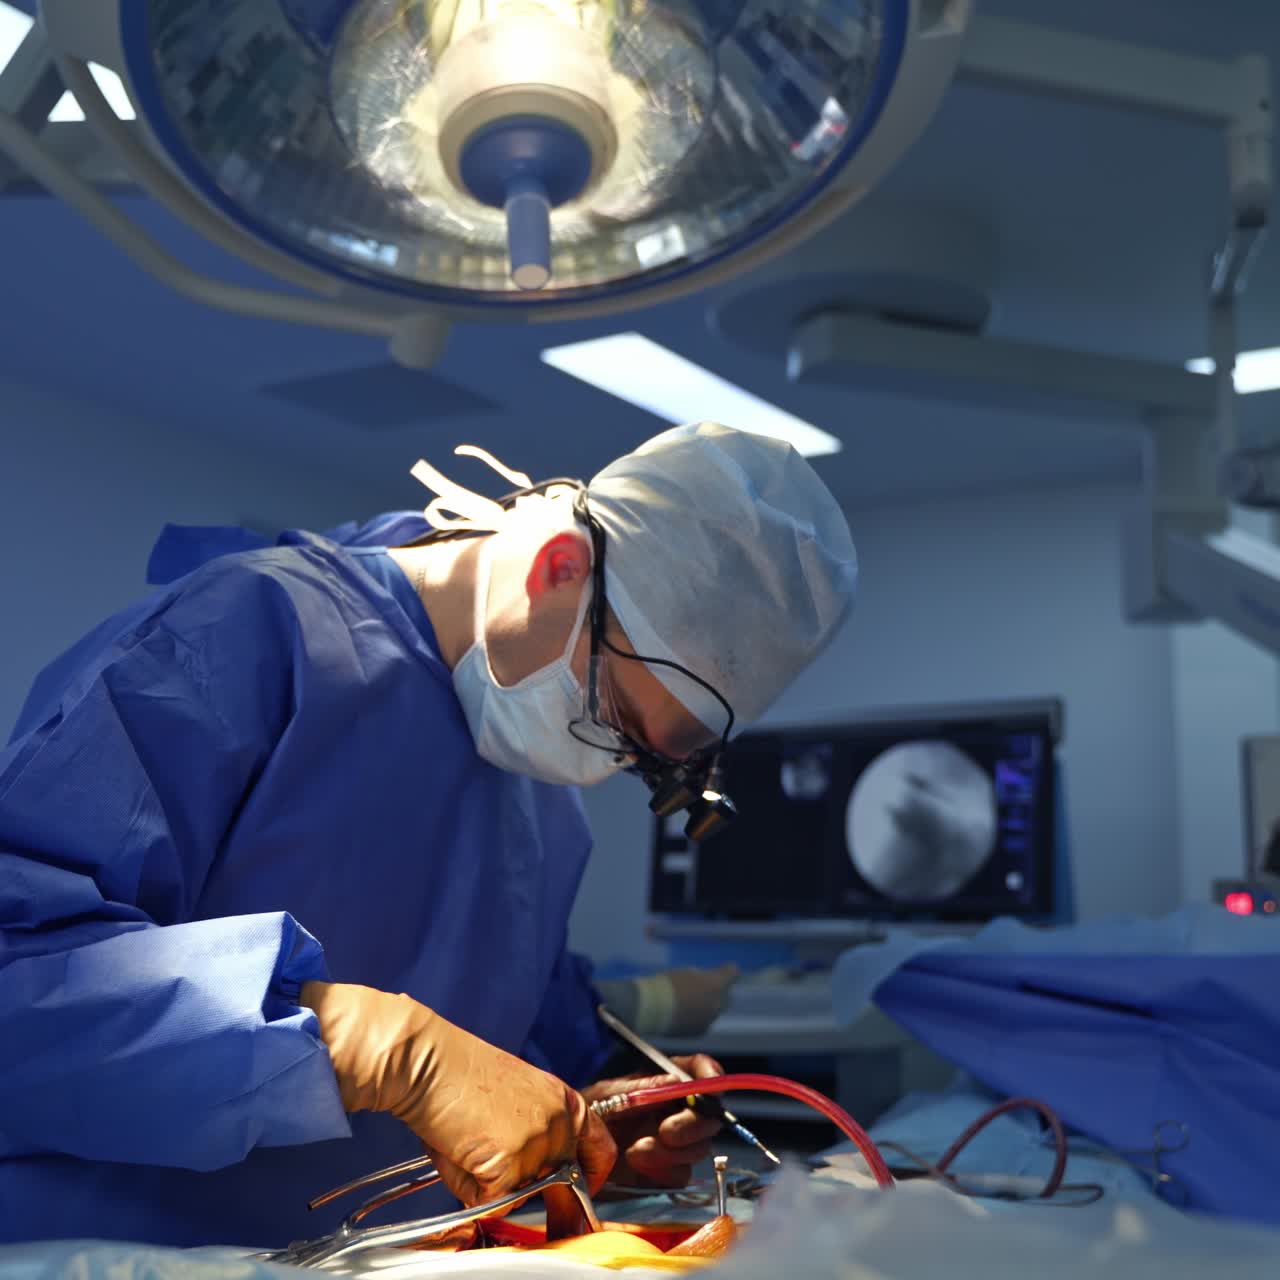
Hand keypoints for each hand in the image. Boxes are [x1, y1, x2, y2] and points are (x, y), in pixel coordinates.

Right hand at [301, 981, 615, 1206]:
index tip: (583, 1190)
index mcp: (564, 1099)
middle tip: (489, 1160)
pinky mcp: (510, 1164)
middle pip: (556, 1182)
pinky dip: (468, 1188)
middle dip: (525, 1185)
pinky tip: (457, 1151)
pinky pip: (492, 1202)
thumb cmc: (458, 1075)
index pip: (600, 1148)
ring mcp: (538, 1143)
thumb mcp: (518, 1096)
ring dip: (489, 1184)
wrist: (427, 1061)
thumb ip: (537, 1132)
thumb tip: (537, 1178)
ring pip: (519, 1195)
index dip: (591, 1176)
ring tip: (467, 1142)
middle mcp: (559, 1121)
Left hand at [581, 1054, 724, 1188]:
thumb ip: (642, 1089)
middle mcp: (677, 1110)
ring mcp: (677, 1142)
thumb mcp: (608, 1094)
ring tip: (635, 1151)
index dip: (711, 1076)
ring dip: (670, 1152)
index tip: (711, 1087)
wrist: (570, 1154)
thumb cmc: (588, 1114)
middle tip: (665, 1133)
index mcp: (666, 1082)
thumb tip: (676, 1081)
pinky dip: (661, 1171)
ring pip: (698, 1148)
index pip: (701, 1071)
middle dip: (692, 1125)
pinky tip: (637, 1166)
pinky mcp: (669, 1170)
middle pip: (709, 1115)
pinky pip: (681, 1174)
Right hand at [664, 965, 738, 1035]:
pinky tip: (684, 1013)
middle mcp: (718, 1004)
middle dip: (719, 992)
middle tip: (704, 987)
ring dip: (707, 1005)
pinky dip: (698, 1017)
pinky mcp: (699, 1032)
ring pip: (714, 1010)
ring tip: (689, 1001)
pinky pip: (704, 1022)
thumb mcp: (688, 973)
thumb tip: (708, 982)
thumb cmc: (668, 985)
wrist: (653, 1008)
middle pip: (726, 996)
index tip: (726, 968)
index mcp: (716, 985)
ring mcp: (709, 1019)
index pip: (732, 973)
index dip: (728, 970)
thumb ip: (704, 978)